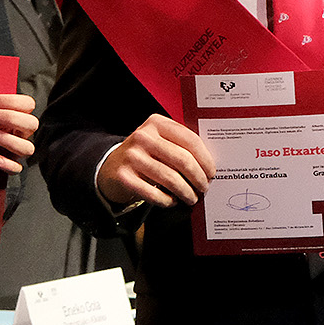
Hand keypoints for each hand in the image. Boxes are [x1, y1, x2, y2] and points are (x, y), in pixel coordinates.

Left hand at [0, 93, 36, 173]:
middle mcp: (19, 132)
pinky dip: (8, 164)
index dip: (12, 101)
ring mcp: (15, 150)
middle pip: (32, 123)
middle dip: (12, 118)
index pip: (27, 104)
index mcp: (15, 115)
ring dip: (10, 140)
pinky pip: (17, 169)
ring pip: (28, 148)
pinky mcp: (9, 166)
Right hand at [98, 114, 215, 206]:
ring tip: (192, 197)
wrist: (111, 166)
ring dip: (186, 192)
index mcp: (157, 123)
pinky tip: (172, 201)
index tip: (212, 172)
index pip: (190, 140)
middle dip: (198, 178)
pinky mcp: (124, 176)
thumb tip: (209, 167)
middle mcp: (143, 137)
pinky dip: (167, 200)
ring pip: (171, 179)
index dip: (206, 159)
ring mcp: (132, 156)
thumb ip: (182, 145)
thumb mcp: (160, 140)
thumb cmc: (146, 154)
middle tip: (205, 188)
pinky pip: (154, 193)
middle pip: (183, 160)